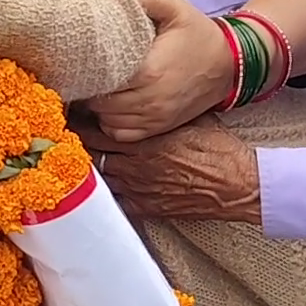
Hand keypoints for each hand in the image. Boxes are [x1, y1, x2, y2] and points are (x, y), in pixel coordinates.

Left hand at [80, 117, 261, 223]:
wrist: (238, 185)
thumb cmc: (220, 150)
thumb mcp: (191, 118)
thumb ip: (164, 112)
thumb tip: (150, 96)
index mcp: (145, 140)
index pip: (98, 131)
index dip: (82, 124)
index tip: (73, 116)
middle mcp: (137, 166)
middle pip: (93, 155)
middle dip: (80, 146)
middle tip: (67, 138)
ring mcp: (140, 190)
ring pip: (101, 179)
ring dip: (93, 169)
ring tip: (83, 160)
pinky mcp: (149, 209)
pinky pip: (117, 202)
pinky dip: (109, 193)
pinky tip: (105, 186)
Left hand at [88, 0, 233, 141]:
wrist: (229, 66)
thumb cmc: (199, 37)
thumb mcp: (179, 11)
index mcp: (150, 72)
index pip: (103, 80)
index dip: (89, 71)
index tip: (86, 60)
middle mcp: (150, 101)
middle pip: (101, 103)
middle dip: (92, 89)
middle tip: (89, 72)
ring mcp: (155, 118)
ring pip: (108, 121)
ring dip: (99, 106)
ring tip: (99, 87)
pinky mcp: (159, 127)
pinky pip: (122, 134)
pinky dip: (111, 123)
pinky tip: (112, 106)